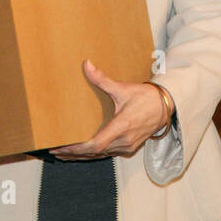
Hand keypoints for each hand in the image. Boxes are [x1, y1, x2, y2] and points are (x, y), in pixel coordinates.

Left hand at [49, 60, 169, 160]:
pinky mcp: (129, 148)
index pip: (95, 145)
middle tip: (54, 150)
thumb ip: (103, 80)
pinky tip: (82, 152)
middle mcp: (124, 140)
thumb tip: (87, 65)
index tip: (61, 147)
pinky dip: (93, 154)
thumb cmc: (146, 98)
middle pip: (94, 153)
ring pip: (100, 156)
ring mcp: (127, 146)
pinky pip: (107, 154)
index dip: (76, 149)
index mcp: (122, 126)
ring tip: (63, 153)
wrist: (166, 107)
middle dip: (73, 153)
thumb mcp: (123, 89)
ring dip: (82, 156)